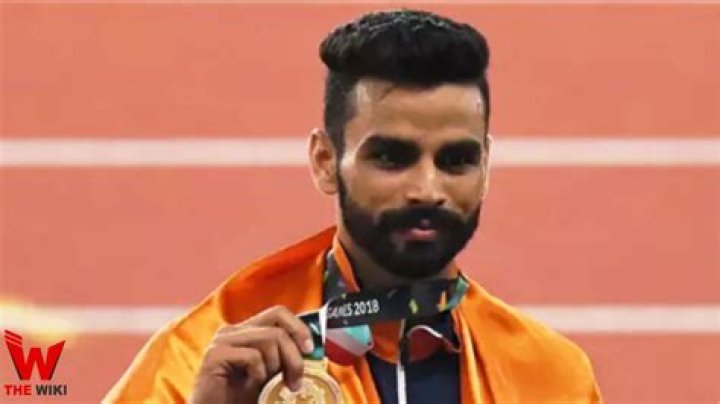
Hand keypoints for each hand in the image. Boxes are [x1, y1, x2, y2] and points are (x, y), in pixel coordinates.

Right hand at [189, 306, 313, 403]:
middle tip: (296, 381)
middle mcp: (233, 331)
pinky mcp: (215, 355)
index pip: (279, 313)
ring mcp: (222, 341)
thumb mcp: (271, 376)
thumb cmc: (241, 399)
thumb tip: (313, 350)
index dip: (299, 328)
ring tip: (268, 386)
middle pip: (277, 323)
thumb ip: (285, 359)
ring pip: (269, 337)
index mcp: (246, 332)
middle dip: (293, 352)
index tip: (310, 350)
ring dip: (276, 366)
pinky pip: (252, 356)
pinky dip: (259, 374)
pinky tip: (251, 386)